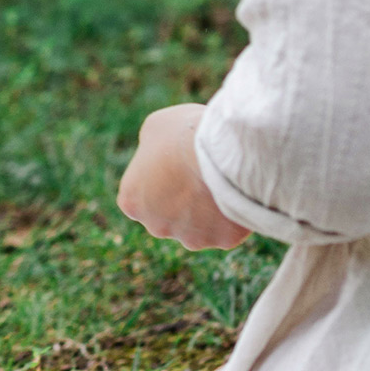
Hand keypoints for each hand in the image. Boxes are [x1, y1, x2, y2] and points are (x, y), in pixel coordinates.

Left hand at [117, 104, 249, 251]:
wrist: (220, 150)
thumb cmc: (183, 134)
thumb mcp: (155, 129)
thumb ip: (151, 149)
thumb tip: (156, 155)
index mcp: (132, 201)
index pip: (141, 198)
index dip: (160, 181)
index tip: (176, 165)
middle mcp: (156, 226)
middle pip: (168, 217)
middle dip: (182, 201)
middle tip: (200, 173)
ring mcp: (189, 237)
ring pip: (199, 226)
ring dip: (208, 211)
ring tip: (220, 180)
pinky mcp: (221, 241)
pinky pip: (228, 228)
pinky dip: (234, 214)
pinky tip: (237, 191)